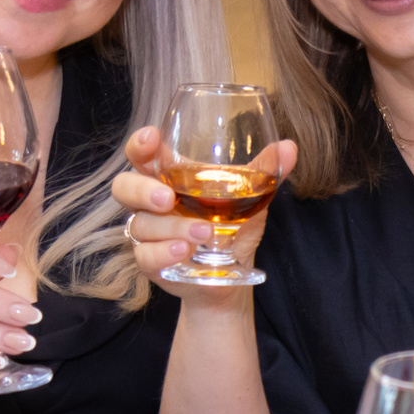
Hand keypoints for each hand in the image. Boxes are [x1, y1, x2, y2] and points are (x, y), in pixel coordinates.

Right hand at [111, 126, 296, 302]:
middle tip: (167, 198)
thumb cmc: (232, 227)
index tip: (151, 137)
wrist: (229, 275)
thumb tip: (289, 147)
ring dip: (172, 228)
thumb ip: (265, 171)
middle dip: (141, 189)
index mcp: (168, 177)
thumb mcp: (250, 197)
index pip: (142, 154)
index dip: (140, 144)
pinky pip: (145, 256)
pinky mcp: (149, 262)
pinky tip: (185, 252)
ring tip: (204, 234)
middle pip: (124, 187)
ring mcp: (147, 233)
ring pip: (140, 225)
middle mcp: (151, 203)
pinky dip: (165, 253)